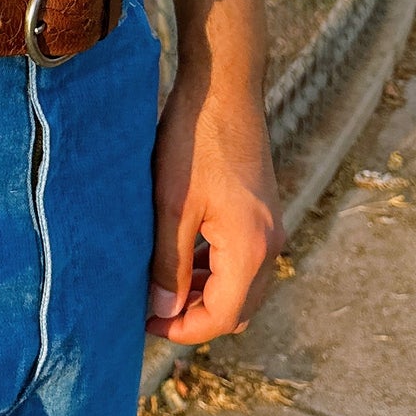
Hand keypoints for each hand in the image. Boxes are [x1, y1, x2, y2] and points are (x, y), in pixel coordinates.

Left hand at [145, 69, 282, 343]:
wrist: (224, 86)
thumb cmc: (194, 140)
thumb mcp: (172, 206)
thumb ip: (169, 265)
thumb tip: (163, 312)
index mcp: (252, 249)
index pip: (222, 317)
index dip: (183, 329)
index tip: (145, 324)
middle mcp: (270, 244)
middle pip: (238, 308)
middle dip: (196, 317)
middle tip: (150, 310)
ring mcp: (269, 226)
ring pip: (241, 285)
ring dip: (204, 293)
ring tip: (159, 286)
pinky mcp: (261, 211)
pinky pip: (242, 259)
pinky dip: (214, 269)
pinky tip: (180, 258)